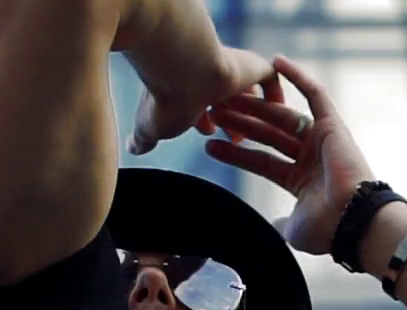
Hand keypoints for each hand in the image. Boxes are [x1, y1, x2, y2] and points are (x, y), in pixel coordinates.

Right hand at [129, 47, 276, 155]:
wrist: (181, 69)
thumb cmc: (164, 98)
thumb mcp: (150, 126)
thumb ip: (143, 138)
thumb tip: (133, 146)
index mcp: (187, 84)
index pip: (199, 101)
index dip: (204, 119)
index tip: (206, 132)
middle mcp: (209, 74)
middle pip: (225, 99)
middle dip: (228, 120)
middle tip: (232, 138)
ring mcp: (231, 68)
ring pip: (247, 93)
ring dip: (248, 115)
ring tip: (248, 133)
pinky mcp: (252, 66)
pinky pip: (271, 80)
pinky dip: (273, 97)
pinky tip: (272, 113)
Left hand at [200, 55, 374, 256]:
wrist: (352, 222)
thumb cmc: (326, 230)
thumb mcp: (293, 229)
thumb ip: (281, 222)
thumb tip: (273, 226)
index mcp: (300, 180)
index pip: (261, 161)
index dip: (235, 153)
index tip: (210, 146)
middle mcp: (310, 157)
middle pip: (267, 134)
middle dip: (240, 122)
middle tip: (213, 111)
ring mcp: (321, 140)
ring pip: (282, 115)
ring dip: (255, 103)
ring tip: (227, 94)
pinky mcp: (333, 126)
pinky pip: (315, 95)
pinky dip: (298, 77)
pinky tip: (276, 61)